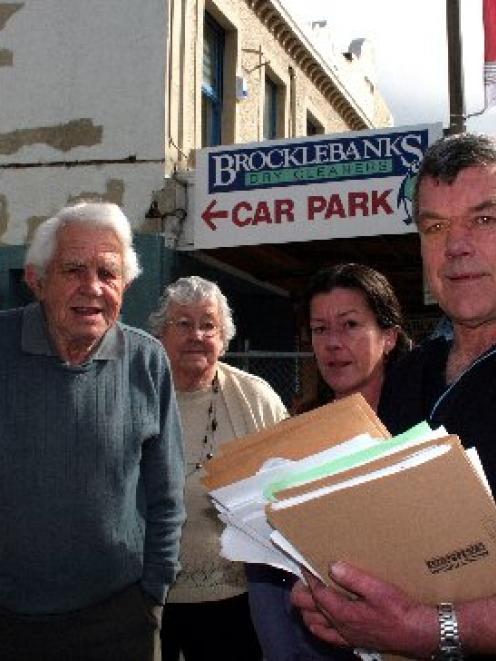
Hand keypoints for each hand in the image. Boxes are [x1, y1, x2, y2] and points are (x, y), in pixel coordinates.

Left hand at [291, 563, 437, 657]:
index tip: (307, 564)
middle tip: (306, 577)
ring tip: (309, 593)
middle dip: (302, 592)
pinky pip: (326, 636)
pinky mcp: (352, 641)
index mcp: (343, 612)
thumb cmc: (399, 610)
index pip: (316, 593)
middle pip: (307, 609)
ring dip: (307, 608)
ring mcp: (344, 635)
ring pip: (313, 624)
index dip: (309, 577)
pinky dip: (318, 625)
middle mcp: (339, 626)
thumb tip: (332, 566)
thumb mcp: (377, 588)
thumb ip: (353, 577)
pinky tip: (321, 616)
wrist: (416, 633)